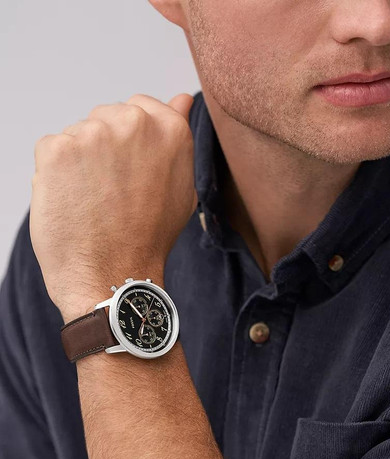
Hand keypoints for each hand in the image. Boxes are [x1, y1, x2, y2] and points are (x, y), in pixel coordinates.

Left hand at [29, 93, 197, 322]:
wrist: (113, 275)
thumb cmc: (149, 237)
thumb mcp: (182, 186)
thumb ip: (177, 137)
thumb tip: (180, 98)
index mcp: (170, 129)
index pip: (141, 106)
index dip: (131, 142)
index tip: (131, 169)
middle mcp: (134, 123)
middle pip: (107, 117)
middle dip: (106, 148)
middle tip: (114, 192)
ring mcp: (93, 133)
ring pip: (79, 134)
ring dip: (82, 162)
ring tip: (95, 200)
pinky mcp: (57, 149)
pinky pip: (54, 148)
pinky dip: (58, 174)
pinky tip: (74, 201)